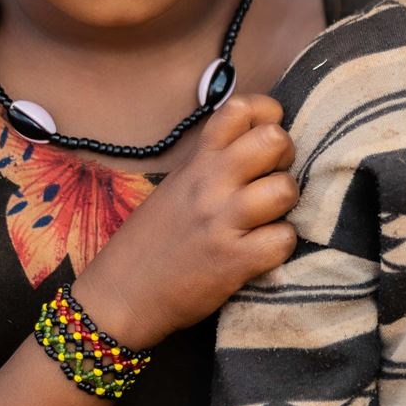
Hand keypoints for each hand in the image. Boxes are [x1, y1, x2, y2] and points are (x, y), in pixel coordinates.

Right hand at [71, 95, 297, 347]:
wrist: (119, 297)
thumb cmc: (152, 241)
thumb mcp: (176, 187)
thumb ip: (213, 162)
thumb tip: (258, 142)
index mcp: (197, 161)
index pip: (242, 109)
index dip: (267, 117)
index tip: (265, 137)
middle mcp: (210, 183)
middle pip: (275, 140)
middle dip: (284, 160)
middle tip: (270, 180)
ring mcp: (222, 221)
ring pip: (286, 189)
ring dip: (286, 206)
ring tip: (268, 219)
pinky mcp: (234, 260)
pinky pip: (284, 238)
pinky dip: (280, 246)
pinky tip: (262, 251)